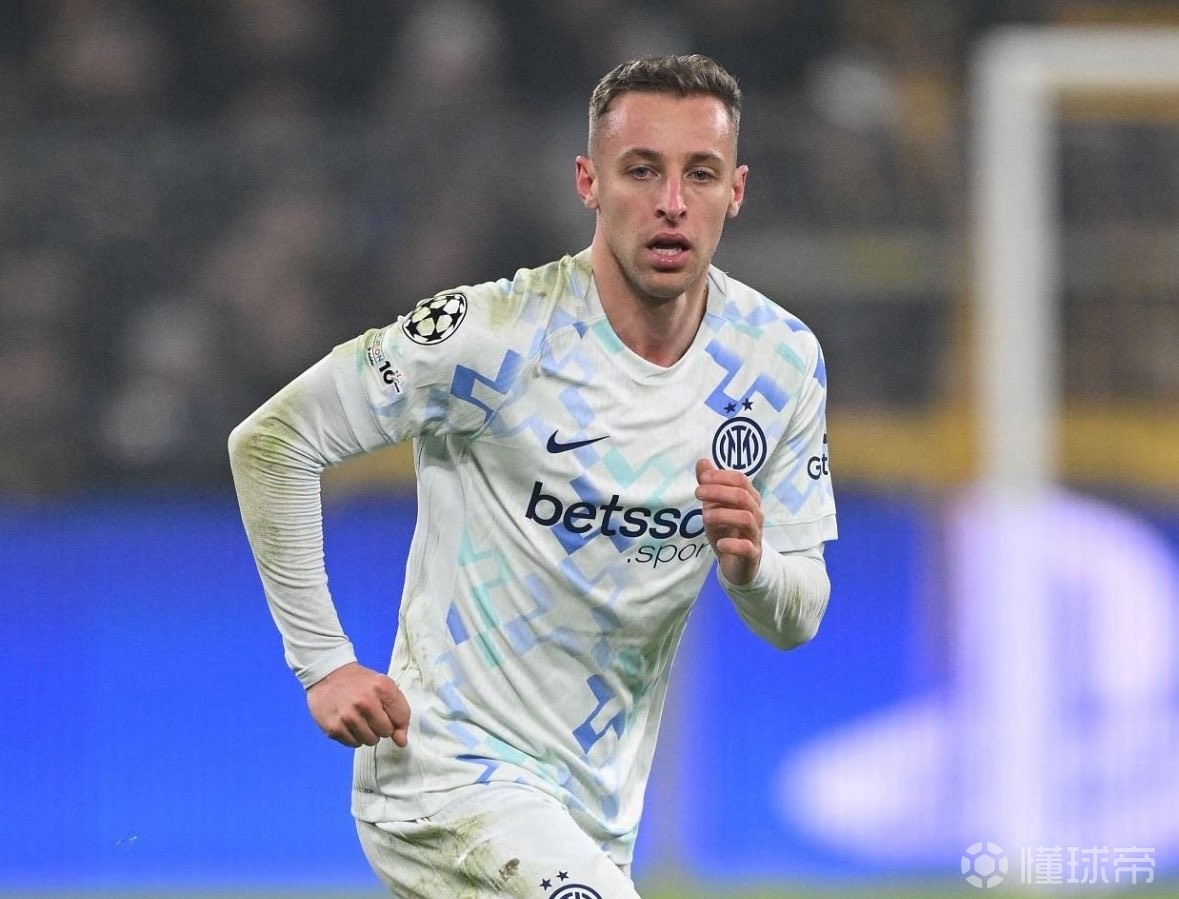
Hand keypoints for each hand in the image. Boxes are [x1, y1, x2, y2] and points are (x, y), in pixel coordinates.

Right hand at [306, 662, 410, 747]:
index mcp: (382, 687)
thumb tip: (401, 741)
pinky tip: (348, 722)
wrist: (328, 675)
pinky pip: (354, 744)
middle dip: (382, 726)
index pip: (401, 717)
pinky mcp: (334, 728)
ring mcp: (348, 716)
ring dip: (368, 733)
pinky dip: (354, 736)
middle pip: (386, 732)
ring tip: (360, 717)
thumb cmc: (359, 682)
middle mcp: (365, 702)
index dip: (397, 719)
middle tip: (371, 713)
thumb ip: (398, 712)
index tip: (390, 714)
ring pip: (371, 741)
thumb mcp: (384, 686)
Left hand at [694, 458, 763, 584]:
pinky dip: (732, 544)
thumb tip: (702, 462)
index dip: (721, 476)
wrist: (738, 564)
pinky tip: (720, 543)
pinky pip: (747, 548)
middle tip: (697, 493)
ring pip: (746, 518)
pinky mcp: (752, 555)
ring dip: (723, 514)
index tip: (701, 479)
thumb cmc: (727, 530)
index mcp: (749, 499)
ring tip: (705, 516)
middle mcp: (755, 514)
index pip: (741, 480)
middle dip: (718, 491)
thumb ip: (710, 485)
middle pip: (743, 496)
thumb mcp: (715, 506)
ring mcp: (755, 534)